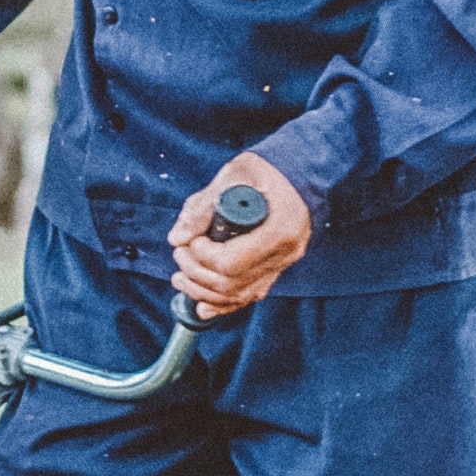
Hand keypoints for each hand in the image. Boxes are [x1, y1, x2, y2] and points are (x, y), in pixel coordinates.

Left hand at [169, 154, 308, 316]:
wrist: (298, 175)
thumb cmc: (267, 170)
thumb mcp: (234, 174)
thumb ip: (204, 206)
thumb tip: (177, 237)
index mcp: (280, 228)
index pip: (233, 261)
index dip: (202, 256)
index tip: (191, 240)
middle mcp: (286, 253)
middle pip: (233, 283)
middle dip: (197, 273)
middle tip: (179, 254)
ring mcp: (283, 265)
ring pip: (239, 295)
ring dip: (203, 292)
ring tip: (179, 278)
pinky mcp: (276, 270)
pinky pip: (249, 296)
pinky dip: (223, 304)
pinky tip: (201, 305)